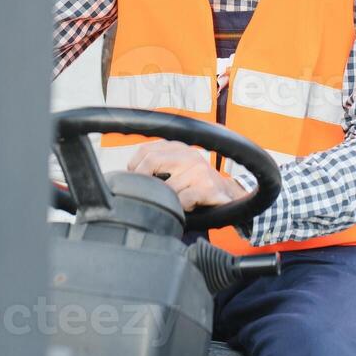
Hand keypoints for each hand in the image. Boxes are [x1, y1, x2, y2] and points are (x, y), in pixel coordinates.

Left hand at [128, 140, 249, 211]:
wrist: (228, 195)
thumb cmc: (197, 185)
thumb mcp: (177, 169)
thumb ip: (157, 167)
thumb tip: (127, 176)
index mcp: (178, 147)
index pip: (146, 150)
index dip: (135, 167)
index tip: (134, 180)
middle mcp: (188, 154)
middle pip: (151, 161)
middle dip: (143, 182)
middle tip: (145, 195)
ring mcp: (198, 169)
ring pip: (166, 187)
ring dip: (167, 200)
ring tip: (174, 202)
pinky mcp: (207, 186)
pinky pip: (182, 200)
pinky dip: (180, 208)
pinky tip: (187, 207)